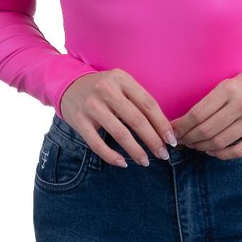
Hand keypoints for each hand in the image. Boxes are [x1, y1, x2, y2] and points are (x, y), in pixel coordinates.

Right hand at [60, 68, 177, 167]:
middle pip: (136, 119)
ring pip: (119, 133)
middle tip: (163, 154)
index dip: (162, 123)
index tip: (171, 139)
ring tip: (146, 161)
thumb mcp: (121, 84)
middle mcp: (106, 90)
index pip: (147, 103)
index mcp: (121, 78)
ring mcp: (91, 105)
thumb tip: (162, 127)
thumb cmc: (104, 88)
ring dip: (135, 150)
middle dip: (153, 140)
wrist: (69, 85)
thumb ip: (138, 99)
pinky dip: (111, 156)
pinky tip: (122, 163)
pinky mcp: (79, 121)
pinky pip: (97, 144)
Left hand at [169, 69, 241, 159]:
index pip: (198, 113)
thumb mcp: (227, 83)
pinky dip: (220, 154)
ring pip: (219, 142)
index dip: (182, 125)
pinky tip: (211, 150)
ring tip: (193, 144)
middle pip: (206, 130)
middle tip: (180, 139)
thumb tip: (184, 121)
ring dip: (201, 146)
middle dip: (188, 138)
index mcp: (229, 89)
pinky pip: (237, 151)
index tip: (172, 130)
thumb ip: (210, 101)